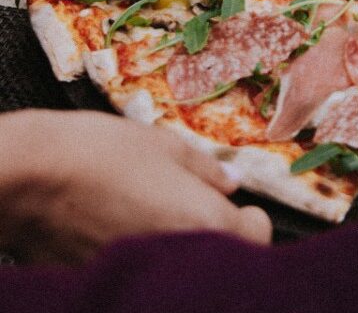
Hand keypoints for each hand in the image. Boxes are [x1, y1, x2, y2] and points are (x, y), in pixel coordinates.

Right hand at [0, 110, 271, 262]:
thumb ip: (206, 169)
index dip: (248, 217)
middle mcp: (184, 259)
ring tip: (159, 223)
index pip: (257, 234)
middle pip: (225, 260)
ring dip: (184, 254)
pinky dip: (148, 265)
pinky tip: (129, 238)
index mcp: (208, 221)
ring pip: (185, 270)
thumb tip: (232, 182)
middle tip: (195, 214)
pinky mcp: (111, 283)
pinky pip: (148, 279)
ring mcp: (147, 275)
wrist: (29, 177)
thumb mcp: (165, 146)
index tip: (234, 206)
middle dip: (219, 239)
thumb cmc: (100, 152)